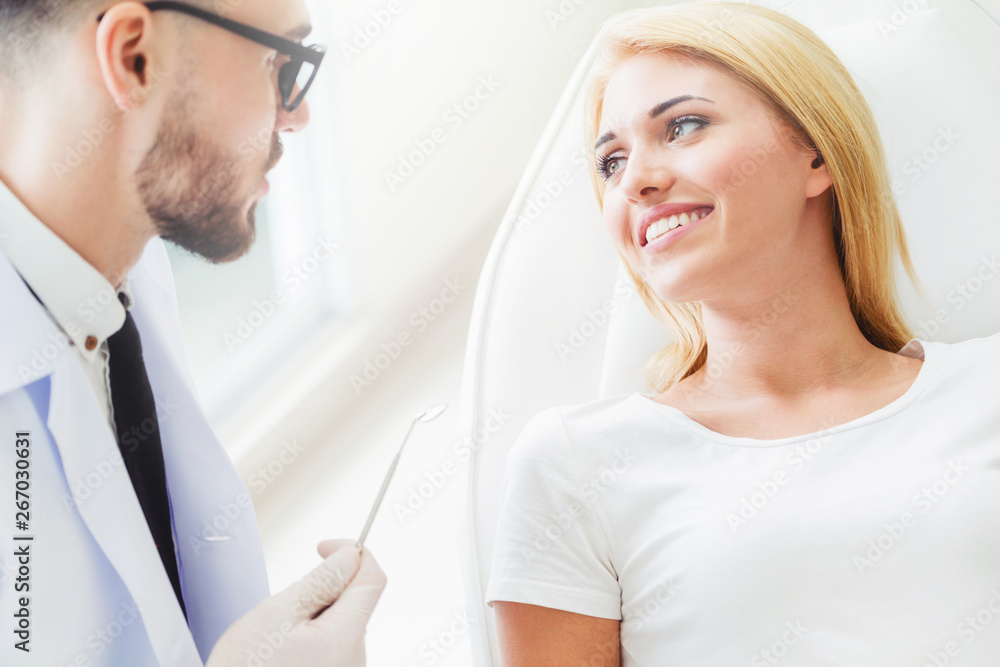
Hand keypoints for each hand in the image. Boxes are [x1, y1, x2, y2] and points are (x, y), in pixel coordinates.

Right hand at [206, 539, 386, 666]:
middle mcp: (356, 657)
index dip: (351, 553)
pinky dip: (309, 637)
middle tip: (284, 606)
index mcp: (346, 637)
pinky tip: (281, 652)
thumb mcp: (276, 616)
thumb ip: (319, 582)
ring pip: (340, 622)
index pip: (372, 578)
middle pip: (355, 601)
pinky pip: (331, 644)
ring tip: (276, 637)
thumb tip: (348, 556)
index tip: (324, 548)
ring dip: (313, 615)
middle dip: (324, 589)